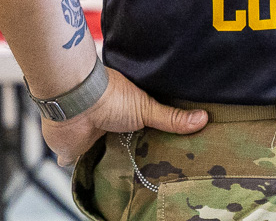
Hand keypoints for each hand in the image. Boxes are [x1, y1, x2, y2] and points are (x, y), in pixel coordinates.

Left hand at [41, 66, 207, 166]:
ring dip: (102, 161)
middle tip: (138, 166)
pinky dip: (78, 169)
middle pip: (115, 144)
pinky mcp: (70, 152)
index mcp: (121, 113)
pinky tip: (88, 177)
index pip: (132, 129)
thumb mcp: (147, 107)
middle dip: (122, 152)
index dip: (140, 139)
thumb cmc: (111, 97)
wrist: (78, 102)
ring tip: (119, 175)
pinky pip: (74, 165)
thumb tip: (205, 118)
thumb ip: (172, 117)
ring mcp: (86, 139)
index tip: (152, 149)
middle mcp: (103, 126)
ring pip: (97, 156)